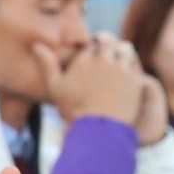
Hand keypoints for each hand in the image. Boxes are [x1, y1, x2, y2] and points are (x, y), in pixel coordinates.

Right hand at [37, 34, 163, 139]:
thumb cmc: (74, 110)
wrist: (98, 130)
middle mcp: (103, 60)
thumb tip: (37, 45)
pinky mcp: (135, 79)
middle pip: (109, 42)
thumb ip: (47, 64)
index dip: (93, 49)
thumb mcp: (56, 87)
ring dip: (122, 52)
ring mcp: (121, 69)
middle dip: (108, 46)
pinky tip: (127, 74)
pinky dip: (132, 65)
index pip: (91, 44)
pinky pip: (136, 64)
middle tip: (107, 56)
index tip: (94, 58)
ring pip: (125, 49)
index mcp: (84, 59)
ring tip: (119, 61)